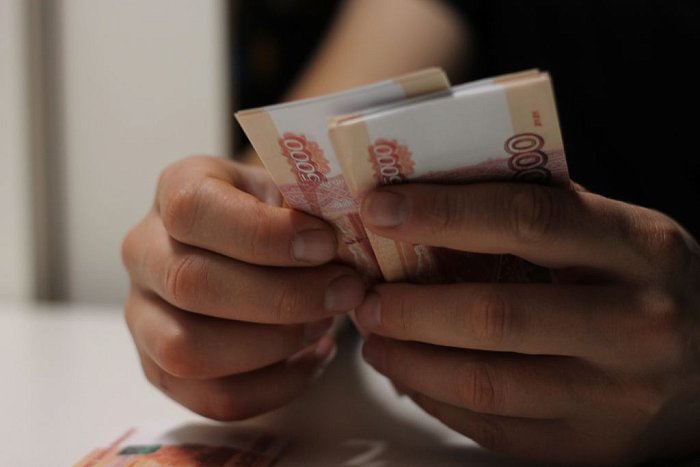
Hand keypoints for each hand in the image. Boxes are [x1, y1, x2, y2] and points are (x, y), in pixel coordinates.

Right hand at [121, 155, 365, 419]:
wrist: (257, 246)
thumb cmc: (281, 215)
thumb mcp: (292, 190)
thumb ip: (310, 206)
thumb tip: (343, 238)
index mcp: (175, 190)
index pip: (193, 210)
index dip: (263, 233)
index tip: (326, 243)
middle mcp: (144, 251)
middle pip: (192, 284)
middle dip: (283, 296)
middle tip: (345, 291)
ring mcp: (142, 315)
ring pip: (188, 350)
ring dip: (274, 345)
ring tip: (323, 324)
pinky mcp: (160, 368)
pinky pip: (211, 398)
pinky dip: (276, 386)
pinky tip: (314, 356)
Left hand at [355, 182, 699, 463]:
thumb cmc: (640, 281)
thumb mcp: (611, 231)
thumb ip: (537, 215)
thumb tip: (426, 206)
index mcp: (637, 248)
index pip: (528, 219)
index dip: (445, 212)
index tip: (380, 209)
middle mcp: (635, 323)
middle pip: (497, 315)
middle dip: (412, 305)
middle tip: (364, 294)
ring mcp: (615, 395)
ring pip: (486, 381)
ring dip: (411, 359)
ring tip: (374, 336)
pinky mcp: (590, 445)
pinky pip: (493, 424)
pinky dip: (435, 397)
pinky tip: (409, 372)